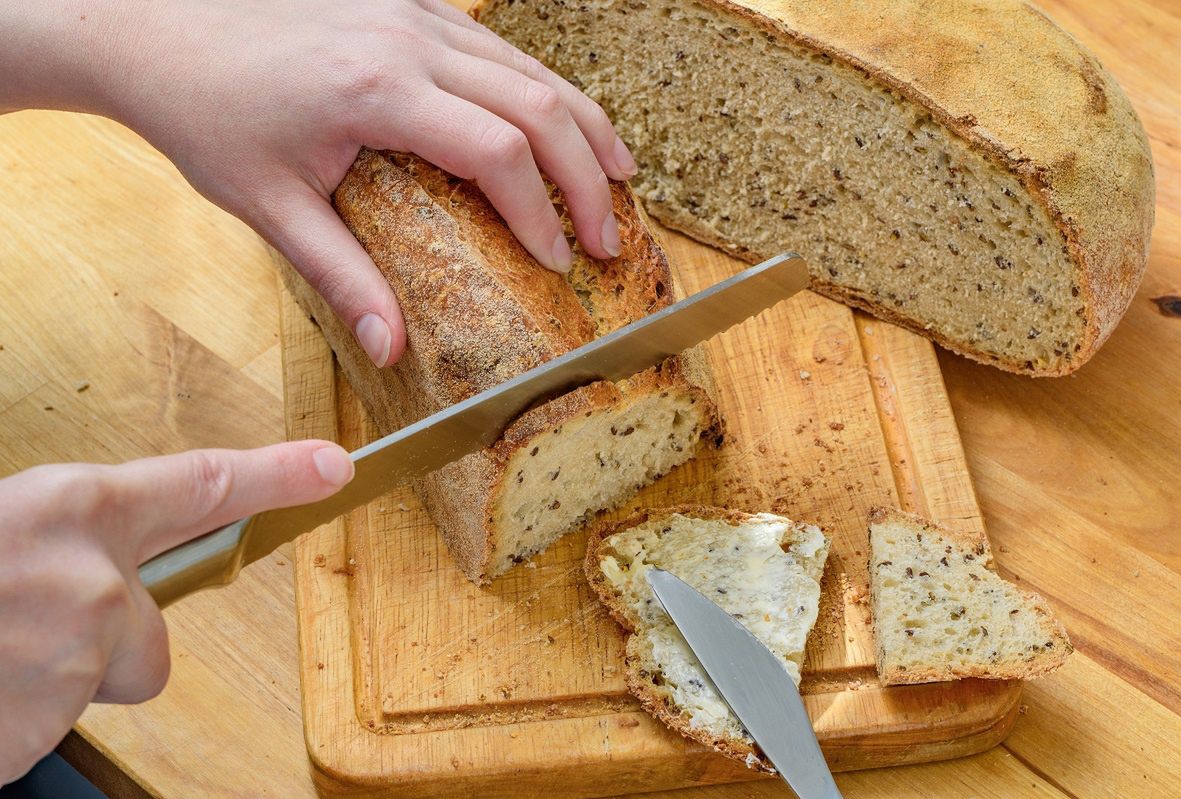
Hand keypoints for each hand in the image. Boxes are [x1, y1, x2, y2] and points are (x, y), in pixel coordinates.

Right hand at [0, 441, 353, 783]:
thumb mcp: (2, 526)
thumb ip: (60, 538)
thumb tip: (94, 552)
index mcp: (67, 508)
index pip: (202, 483)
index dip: (277, 475)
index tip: (334, 468)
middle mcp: (87, 576)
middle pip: (150, 635)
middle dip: (104, 646)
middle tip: (24, 631)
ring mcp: (69, 650)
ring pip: (97, 682)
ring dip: (48, 683)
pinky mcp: (41, 718)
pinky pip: (49, 724)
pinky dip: (16, 720)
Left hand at [99, 0, 635, 366]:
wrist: (155, 26)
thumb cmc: (207, 112)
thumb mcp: (270, 205)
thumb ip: (342, 275)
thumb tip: (392, 348)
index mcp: (379, 89)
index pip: (498, 152)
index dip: (541, 212)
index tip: (558, 262)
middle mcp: (411, 39)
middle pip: (538, 104)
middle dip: (587, 175)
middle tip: (610, 237)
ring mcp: (415, 12)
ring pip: (532, 66)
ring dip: (585, 123)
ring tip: (623, 174)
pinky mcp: (409, 4)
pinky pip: (501, 46)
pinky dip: (545, 88)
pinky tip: (564, 119)